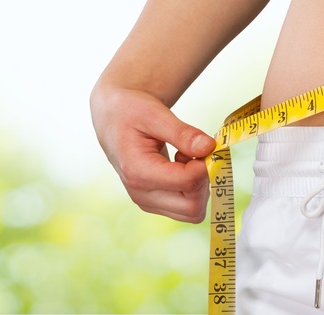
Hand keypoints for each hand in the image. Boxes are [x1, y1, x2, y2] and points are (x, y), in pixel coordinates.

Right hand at [90, 85, 216, 222]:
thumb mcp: (155, 114)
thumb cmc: (132, 111)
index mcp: (138, 171)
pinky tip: (180, 164)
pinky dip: (192, 188)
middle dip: (204, 180)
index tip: (206, 144)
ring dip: (199, 185)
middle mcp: (141, 194)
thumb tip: (210, 148)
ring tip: (185, 156)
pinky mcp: (153, 202)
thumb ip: (182, 133)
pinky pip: (185, 208)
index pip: (188, 182)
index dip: (205, 165)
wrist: (113, 118)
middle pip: (192, 207)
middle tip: (198, 152)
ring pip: (192, 212)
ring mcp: (146, 202)